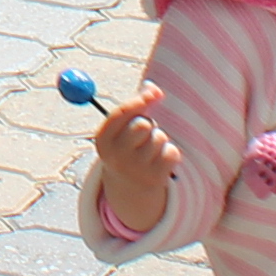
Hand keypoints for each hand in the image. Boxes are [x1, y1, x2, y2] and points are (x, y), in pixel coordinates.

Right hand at [93, 100, 179, 232]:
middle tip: (145, 131)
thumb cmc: (127, 148)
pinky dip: (170, 152)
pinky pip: (171, 152)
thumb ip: (135, 107)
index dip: (139, 100)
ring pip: (159, 137)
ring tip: (150, 149)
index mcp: (103, 141)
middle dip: (148, 122)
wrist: (129, 188)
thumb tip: (153, 88)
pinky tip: (160, 160)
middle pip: (142, 125)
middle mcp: (116, 156)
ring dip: (159, 138)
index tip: (154, 91)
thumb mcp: (121, 130)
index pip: (121, 114)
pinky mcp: (155, 178)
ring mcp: (136, 169)